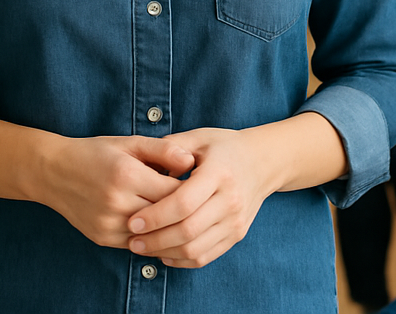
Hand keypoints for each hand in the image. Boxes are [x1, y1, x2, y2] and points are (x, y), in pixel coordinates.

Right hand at [36, 135, 194, 248]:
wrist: (55, 172)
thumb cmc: (97, 153)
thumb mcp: (130, 142)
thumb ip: (163, 150)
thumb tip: (191, 162)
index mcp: (126, 175)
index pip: (174, 192)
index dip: (193, 190)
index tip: (201, 185)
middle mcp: (117, 202)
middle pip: (166, 216)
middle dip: (185, 211)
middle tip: (198, 203)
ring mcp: (108, 224)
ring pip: (153, 235)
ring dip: (169, 227)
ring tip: (182, 216)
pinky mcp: (103, 238)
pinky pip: (137, 244)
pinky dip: (151, 237)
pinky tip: (160, 225)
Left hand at [127, 127, 275, 267]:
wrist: (262, 162)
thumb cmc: (224, 147)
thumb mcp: (199, 137)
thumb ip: (171, 148)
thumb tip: (146, 169)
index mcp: (219, 173)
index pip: (184, 202)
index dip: (156, 215)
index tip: (133, 221)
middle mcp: (231, 200)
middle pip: (188, 230)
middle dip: (155, 239)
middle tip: (132, 240)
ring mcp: (235, 221)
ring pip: (196, 249)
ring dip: (165, 252)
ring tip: (142, 248)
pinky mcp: (237, 235)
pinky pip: (206, 256)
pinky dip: (181, 260)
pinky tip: (163, 253)